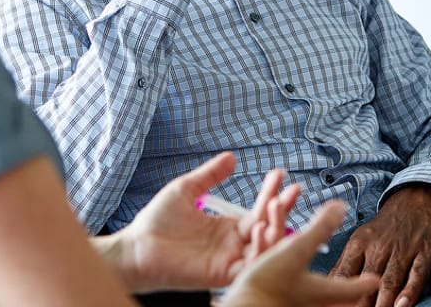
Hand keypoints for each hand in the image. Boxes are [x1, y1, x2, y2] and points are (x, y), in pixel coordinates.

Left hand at [111, 151, 299, 291]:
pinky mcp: (221, 274)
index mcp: (227, 227)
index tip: (279, 174)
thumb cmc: (158, 221)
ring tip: (276, 205)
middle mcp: (233, 244)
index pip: (258, 210)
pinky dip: (260, 250)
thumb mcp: (187, 189)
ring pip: (265, 248)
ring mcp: (229, 260)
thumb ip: (210, 175)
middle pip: (268, 228)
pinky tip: (261, 228)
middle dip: (282, 209)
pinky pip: (249, 265)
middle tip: (292, 190)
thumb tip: (231, 156)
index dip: (271, 193)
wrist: (138, 246)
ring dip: (275, 227)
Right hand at [223, 201, 380, 306]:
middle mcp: (310, 303)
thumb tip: (340, 206)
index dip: (364, 282)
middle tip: (355, 292)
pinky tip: (287, 281)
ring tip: (325, 287)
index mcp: (321, 292)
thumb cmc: (269, 284)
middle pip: (335, 301)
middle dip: (345, 294)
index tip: (375, 280)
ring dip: (319, 288)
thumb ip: (319, 228)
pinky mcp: (274, 302)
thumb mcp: (297, 250)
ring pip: (312, 298)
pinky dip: (293, 287)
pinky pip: (287, 292)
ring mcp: (292, 305)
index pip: (350, 289)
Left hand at [331, 185, 430, 306]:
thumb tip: (329, 286)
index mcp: (359, 244)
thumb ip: (347, 263)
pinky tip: (402, 305)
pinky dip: (409, 291)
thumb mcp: (361, 237)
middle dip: (360, 303)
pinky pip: (416, 275)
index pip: (344, 273)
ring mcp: (402, 250)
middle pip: (366, 282)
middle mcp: (379, 247)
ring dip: (382, 303)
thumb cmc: (386, 225)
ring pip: (389, 282)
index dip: (338, 293)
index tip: (332, 306)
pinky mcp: (424, 253)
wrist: (417, 199)